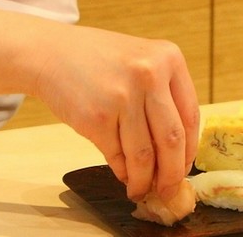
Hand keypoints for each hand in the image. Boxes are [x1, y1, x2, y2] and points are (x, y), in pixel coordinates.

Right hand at [34, 26, 199, 200]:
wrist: (51, 52)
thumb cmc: (100, 60)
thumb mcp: (142, 61)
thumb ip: (163, 95)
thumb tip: (177, 152)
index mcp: (169, 58)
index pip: (191, 115)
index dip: (190, 149)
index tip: (185, 168)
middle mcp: (150, 74)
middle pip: (172, 139)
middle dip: (172, 174)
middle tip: (169, 191)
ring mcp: (123, 96)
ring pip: (144, 155)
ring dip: (144, 180)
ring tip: (141, 189)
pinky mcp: (97, 117)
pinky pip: (117, 156)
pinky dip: (122, 171)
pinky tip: (123, 175)